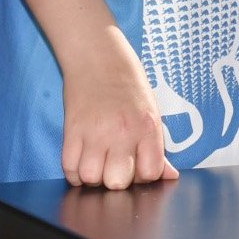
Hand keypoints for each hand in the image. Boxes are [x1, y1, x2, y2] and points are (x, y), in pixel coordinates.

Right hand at [61, 35, 178, 188]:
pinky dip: (75, 172)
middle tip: (116, 165)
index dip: (143, 176)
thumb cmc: (129, 83)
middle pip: (117, 182)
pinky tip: (83, 160)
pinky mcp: (72, 130)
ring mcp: (94, 132)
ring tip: (98, 162)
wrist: (98, 56)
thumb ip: (157, 148)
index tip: (137, 166)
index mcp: (147, 127)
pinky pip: (69, 168)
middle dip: (117, 180)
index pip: (150, 174)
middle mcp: (122, 132)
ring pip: (91, 179)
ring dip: (94, 177)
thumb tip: (169, 177)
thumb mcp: (152, 112)